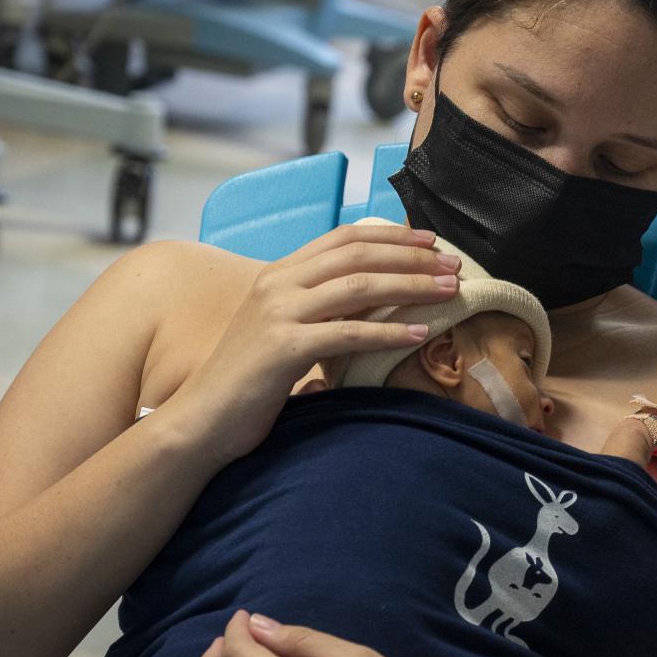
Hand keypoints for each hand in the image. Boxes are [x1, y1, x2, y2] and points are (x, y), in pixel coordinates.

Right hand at [164, 219, 460, 467]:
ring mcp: (278, 313)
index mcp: (278, 274)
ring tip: (450, 292)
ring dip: (412, 287)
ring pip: (360, 287)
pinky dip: (389, 333)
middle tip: (454, 266)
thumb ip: (322, 312)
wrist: (202, 419)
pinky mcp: (283, 346)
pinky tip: (420, 334)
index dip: (391, 236)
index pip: (343, 238)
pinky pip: (349, 333)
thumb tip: (376, 305)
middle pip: (358, 255)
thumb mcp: (288, 333)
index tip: (431, 242)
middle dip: (412, 258)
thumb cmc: (249, 382)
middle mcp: (277, 284)